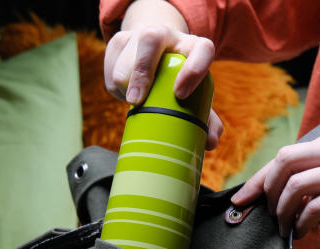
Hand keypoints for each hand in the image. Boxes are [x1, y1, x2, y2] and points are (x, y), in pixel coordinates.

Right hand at [104, 23, 222, 148]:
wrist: (156, 53)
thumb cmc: (180, 79)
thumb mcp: (196, 94)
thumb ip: (205, 117)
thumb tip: (209, 142)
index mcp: (194, 47)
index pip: (202, 50)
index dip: (194, 70)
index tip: (181, 95)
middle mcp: (167, 35)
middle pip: (151, 40)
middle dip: (142, 72)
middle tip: (137, 102)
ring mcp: (140, 35)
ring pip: (125, 56)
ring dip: (125, 85)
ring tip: (136, 102)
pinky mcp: (118, 42)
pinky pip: (110, 66)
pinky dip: (114, 87)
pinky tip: (124, 92)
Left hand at [230, 134, 319, 248]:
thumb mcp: (319, 192)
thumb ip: (292, 187)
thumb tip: (249, 197)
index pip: (283, 155)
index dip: (258, 180)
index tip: (241, 201)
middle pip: (286, 161)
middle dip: (269, 192)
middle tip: (272, 216)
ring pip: (298, 184)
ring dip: (284, 212)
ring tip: (285, 228)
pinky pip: (316, 206)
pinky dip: (302, 222)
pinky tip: (302, 231)